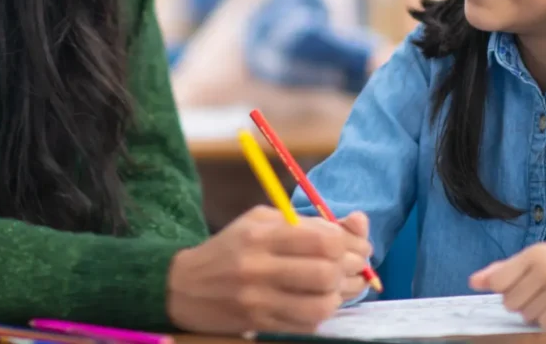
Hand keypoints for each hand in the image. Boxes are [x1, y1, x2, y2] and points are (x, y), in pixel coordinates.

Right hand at [166, 205, 372, 333]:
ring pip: (320, 305)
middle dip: (349, 270)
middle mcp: (259, 266)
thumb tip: (360, 222)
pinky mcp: (260, 323)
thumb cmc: (232, 247)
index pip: (322, 240)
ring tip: (339, 285)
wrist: (185, 286)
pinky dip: (322, 313)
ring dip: (339, 296)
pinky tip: (320, 301)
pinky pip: (306, 324)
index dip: (348, 243)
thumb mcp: (264, 220)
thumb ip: (310, 221)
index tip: (355, 245)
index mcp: (262, 233)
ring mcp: (259, 299)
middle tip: (355, 266)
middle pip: (325, 273)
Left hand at [469, 243, 545, 328]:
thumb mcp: (540, 260)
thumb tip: (473, 281)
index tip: (521, 288)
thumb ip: (505, 270)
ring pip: (529, 316)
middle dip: (525, 304)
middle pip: (511, 303)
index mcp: (536, 253)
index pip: (499, 282)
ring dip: (541, 314)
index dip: (506, 291)